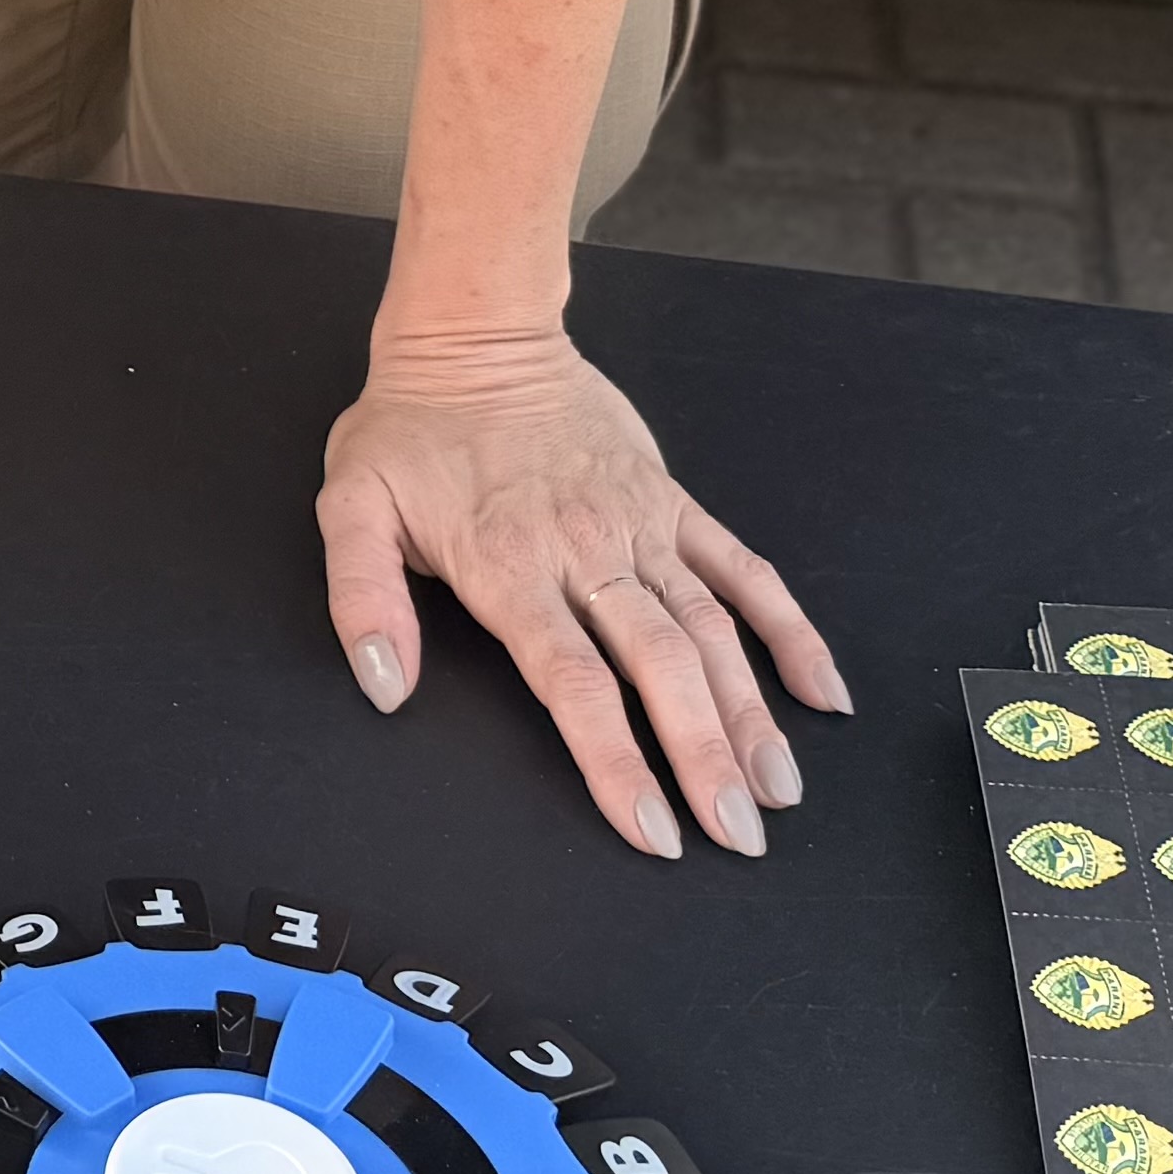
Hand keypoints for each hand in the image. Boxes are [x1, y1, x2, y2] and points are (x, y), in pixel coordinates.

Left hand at [315, 332, 849, 858]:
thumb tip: (385, 685)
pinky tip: (821, 690)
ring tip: (779, 788)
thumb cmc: (410, 430)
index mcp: (509, 568)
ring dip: (752, 713)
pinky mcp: (673, 503)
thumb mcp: (351, 507)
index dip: (616, 762)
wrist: (475, 337)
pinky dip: (789, 629)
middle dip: (705, 757)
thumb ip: (363, 601)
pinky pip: (744, 570)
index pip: (574, 683)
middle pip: (661, 668)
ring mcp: (640, 527)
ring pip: (712, 630)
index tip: (652, 829)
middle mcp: (586, 553)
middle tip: (738, 836)